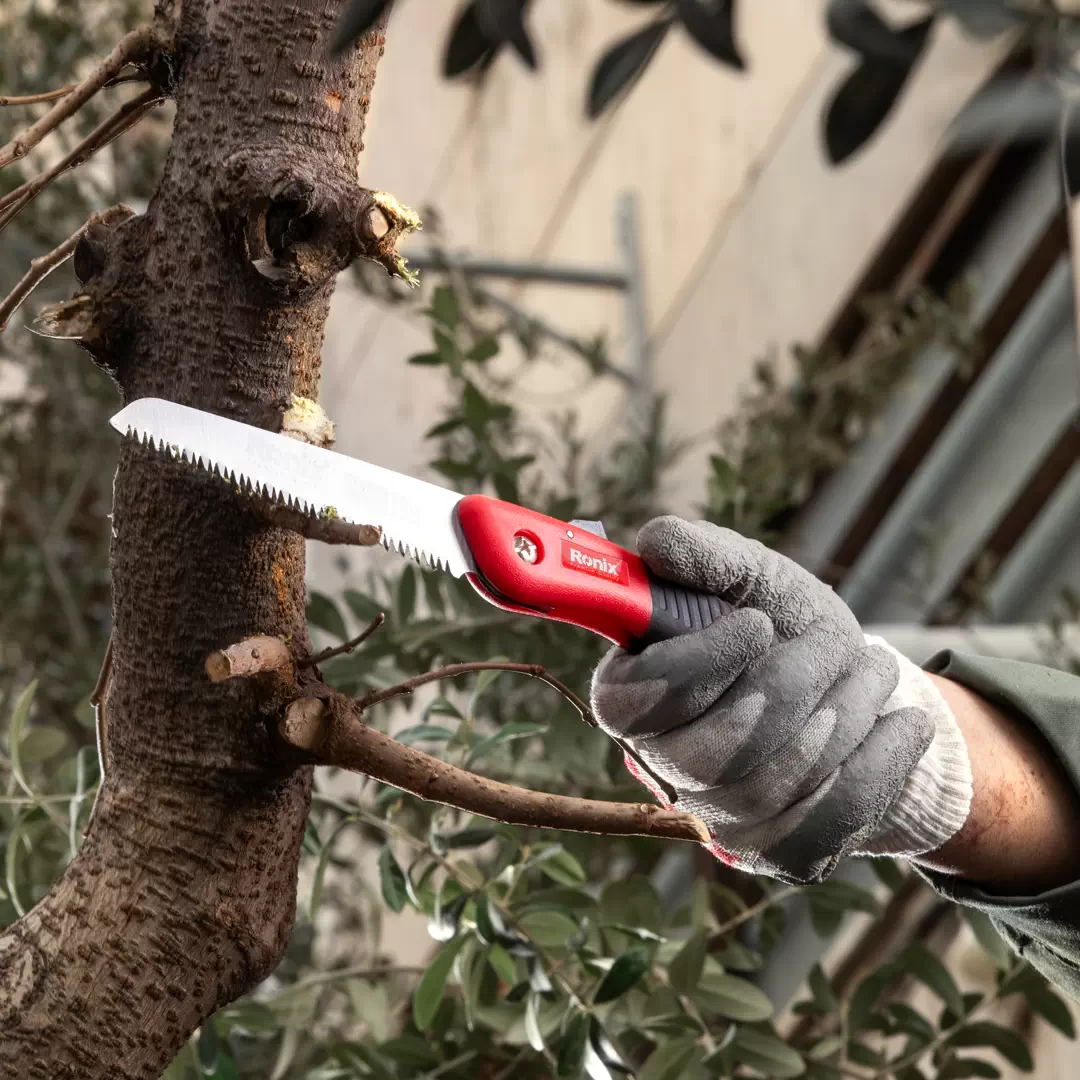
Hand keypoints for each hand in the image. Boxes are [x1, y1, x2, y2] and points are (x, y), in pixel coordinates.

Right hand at [591, 517, 971, 883]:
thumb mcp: (749, 574)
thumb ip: (703, 555)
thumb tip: (655, 542)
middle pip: (708, 755)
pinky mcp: (772, 851)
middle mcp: (661, 766)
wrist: (844, 681)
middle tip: (840, 643)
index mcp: (633, 695)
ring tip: (875, 669)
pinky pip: (817, 831)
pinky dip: (872, 771)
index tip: (755, 623)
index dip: (693, 666)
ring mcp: (716, 817)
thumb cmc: (781, 620)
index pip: (630, 703)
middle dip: (788, 689)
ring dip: (840, 719)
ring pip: (766, 790)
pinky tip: (905, 726)